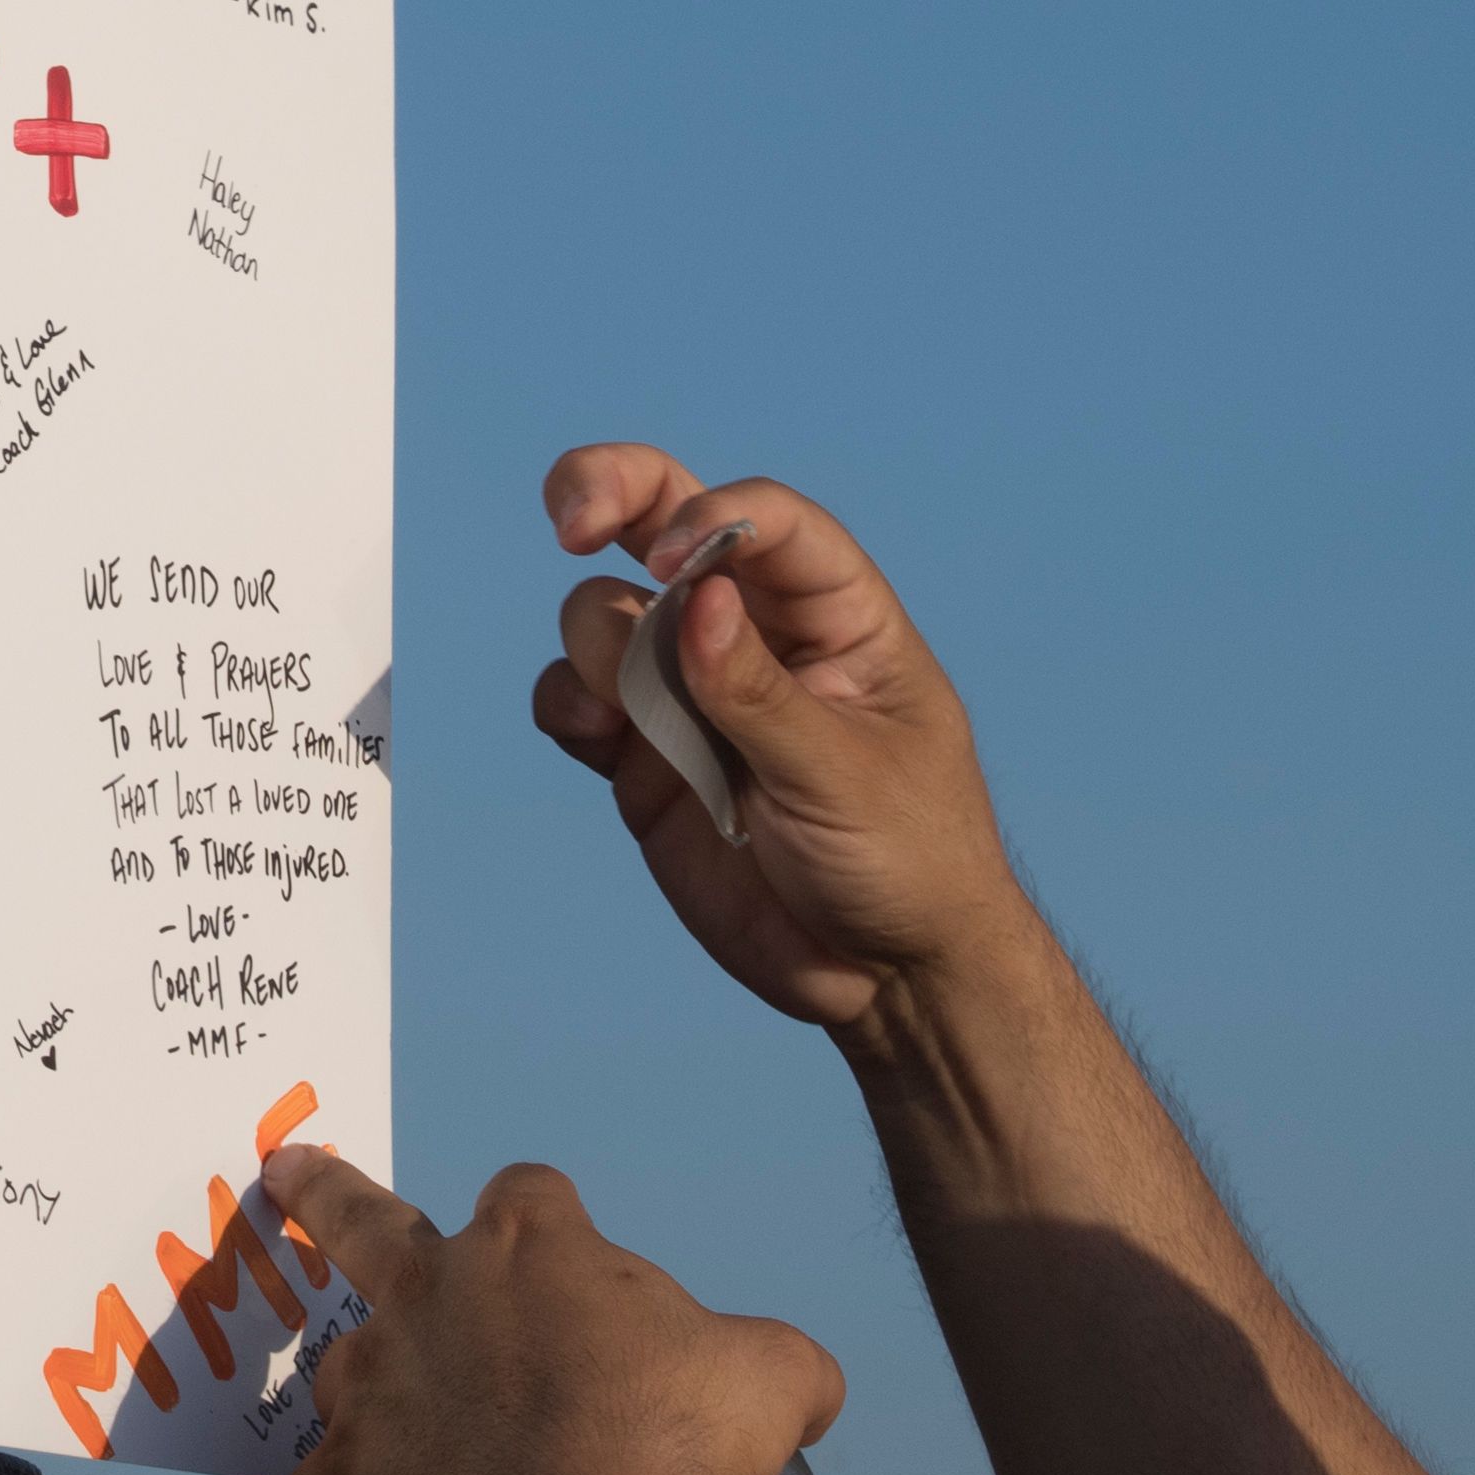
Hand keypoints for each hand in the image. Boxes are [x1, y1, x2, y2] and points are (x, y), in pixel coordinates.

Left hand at [264, 1145, 843, 1474]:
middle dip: (322, 1194)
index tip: (557, 1233)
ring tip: (392, 1451)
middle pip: (357, 1218)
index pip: (530, 1193)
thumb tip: (814, 1391)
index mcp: (532, 1248)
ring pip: (341, 1378)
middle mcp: (432, 1294)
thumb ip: (787, 1369)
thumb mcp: (774, 1380)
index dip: (544, 1213)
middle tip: (286, 1175)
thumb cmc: (671, 1436)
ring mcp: (377, 1383)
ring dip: (363, 1407)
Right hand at [527, 446, 1017, 1033]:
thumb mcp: (847, 776)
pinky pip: (576, 701)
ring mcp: (691, 695)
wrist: (884, 981)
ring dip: (596, 639)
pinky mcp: (645, 758)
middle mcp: (754, 637)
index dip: (709, 518)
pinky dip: (564, 701)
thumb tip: (695, 598)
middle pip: (664, 522)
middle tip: (569, 514)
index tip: (672, 563)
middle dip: (608, 493)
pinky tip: (590, 733)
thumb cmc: (909, 863)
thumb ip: (761, 693)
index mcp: (836, 617)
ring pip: (607, 615)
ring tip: (623, 711)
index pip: (765, 524)